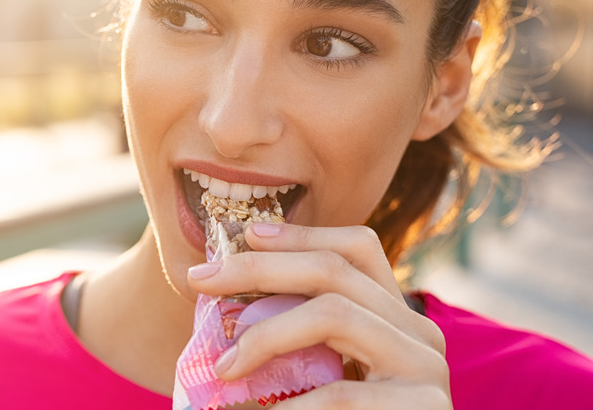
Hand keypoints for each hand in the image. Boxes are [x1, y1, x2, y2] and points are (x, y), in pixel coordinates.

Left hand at [186, 223, 450, 408]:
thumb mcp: (325, 372)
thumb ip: (300, 338)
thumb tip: (225, 295)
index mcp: (398, 317)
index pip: (358, 250)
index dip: (302, 234)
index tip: (248, 234)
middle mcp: (420, 333)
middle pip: (335, 271)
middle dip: (259, 269)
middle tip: (200, 281)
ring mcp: (427, 368)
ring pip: (334, 314)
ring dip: (266, 335)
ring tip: (224, 367)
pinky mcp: (424, 408)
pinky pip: (339, 394)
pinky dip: (290, 405)